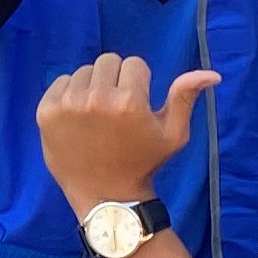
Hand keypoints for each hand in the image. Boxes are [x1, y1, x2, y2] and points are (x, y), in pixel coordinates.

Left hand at [37, 53, 218, 213]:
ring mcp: (68, 104)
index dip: (139, 83)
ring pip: (84, 70)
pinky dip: (69, 93)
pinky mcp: (46, 111)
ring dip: (93, 85)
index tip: (135, 106)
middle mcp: (96, 98)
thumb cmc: (142, 163)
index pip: (134, 63)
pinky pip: (60, 81)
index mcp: (129, 101)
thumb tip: (211, 74)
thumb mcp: (172, 134)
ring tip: (97, 115)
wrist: (104, 196)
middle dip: (116, 79)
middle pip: (108, 61)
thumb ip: (186, 97)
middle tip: (116, 109)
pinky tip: (78, 118)